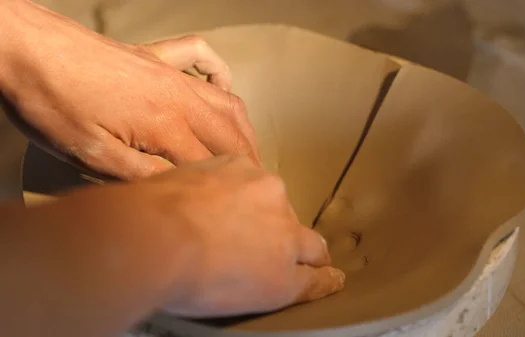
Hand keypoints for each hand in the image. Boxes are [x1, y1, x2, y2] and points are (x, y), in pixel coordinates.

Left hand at [0, 0, 259, 179]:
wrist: (25, 48)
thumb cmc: (50, 102)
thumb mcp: (90, 154)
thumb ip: (141, 176)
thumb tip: (178, 192)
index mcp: (165, 123)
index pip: (211, 164)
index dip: (226, 190)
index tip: (235, 210)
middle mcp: (180, 95)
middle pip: (231, 134)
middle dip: (248, 164)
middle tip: (253, 189)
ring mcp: (171, 71)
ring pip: (227, 101)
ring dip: (243, 129)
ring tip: (250, 153)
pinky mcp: (156, 56)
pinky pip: (202, 57)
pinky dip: (220, 72)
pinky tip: (224, 83)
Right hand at [30, 156, 343, 318]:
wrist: (160, 236)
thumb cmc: (151, 210)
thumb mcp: (173, 180)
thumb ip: (193, 188)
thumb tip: (184, 203)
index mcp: (240, 169)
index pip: (260, 190)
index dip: (259, 209)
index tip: (255, 218)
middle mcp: (269, 195)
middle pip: (285, 215)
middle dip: (279, 229)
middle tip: (268, 246)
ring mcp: (283, 236)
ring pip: (307, 246)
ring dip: (303, 256)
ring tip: (309, 267)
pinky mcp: (286, 275)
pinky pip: (314, 279)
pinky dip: (324, 281)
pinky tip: (332, 282)